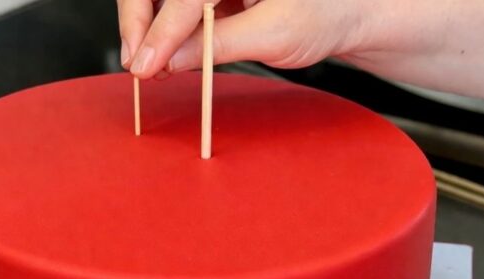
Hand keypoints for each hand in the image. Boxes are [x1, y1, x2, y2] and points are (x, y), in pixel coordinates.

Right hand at [117, 0, 363, 78]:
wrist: (344, 16)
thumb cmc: (325, 15)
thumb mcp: (276, 35)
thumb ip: (220, 45)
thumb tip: (171, 59)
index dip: (162, 28)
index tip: (145, 63)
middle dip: (141, 21)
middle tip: (138, 64)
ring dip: (147, 28)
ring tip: (150, 66)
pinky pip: (171, 5)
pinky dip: (161, 31)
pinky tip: (162, 57)